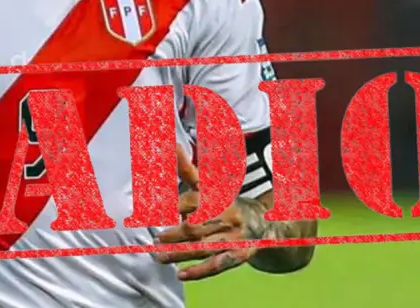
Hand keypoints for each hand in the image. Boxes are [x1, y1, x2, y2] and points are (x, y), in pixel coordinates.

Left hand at [152, 145, 260, 280]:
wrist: (265, 222)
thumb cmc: (227, 203)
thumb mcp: (210, 185)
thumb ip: (188, 170)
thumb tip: (172, 145)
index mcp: (219, 197)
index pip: (194, 201)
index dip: (175, 206)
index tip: (154, 211)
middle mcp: (227, 217)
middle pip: (196, 227)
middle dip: (173, 234)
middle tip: (156, 239)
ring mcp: (233, 238)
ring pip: (202, 247)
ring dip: (178, 254)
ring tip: (158, 257)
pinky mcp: (237, 255)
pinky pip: (217, 265)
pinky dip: (198, 272)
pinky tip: (180, 274)